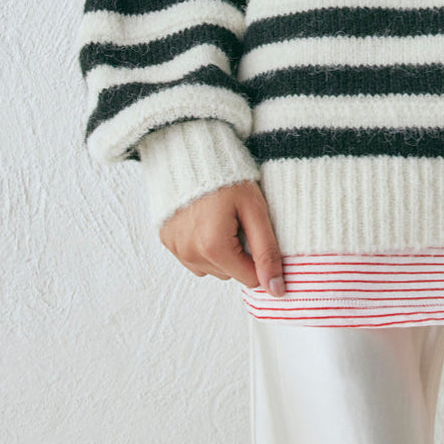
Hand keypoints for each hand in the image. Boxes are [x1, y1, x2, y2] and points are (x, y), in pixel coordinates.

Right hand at [158, 180, 286, 293]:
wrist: (191, 153)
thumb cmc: (228, 178)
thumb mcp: (255, 210)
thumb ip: (267, 252)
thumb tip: (276, 290)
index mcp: (214, 247)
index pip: (249, 278)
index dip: (259, 257)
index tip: (255, 232)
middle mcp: (190, 254)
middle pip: (230, 274)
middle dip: (239, 253)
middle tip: (238, 220)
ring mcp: (176, 249)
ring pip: (211, 268)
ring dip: (220, 251)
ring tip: (220, 218)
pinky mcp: (167, 241)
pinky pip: (192, 258)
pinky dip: (202, 245)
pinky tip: (205, 221)